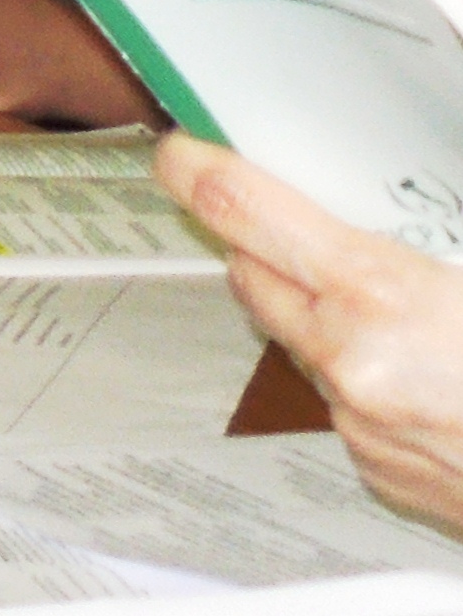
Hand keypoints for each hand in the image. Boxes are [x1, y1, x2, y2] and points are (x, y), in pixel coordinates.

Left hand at [158, 133, 462, 536]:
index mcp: (383, 298)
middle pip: (250, 274)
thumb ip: (448, 220)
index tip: (180, 147)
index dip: (199, 170)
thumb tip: (426, 181)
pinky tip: (428, 362)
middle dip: (259, 238)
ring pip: (296, 339)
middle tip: (285, 206)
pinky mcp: (377, 469)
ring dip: (318, 306)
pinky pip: (340, 396)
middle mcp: (352, 364)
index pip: (243, 211)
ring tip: (384, 289)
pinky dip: (362, 367)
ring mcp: (360, 424)